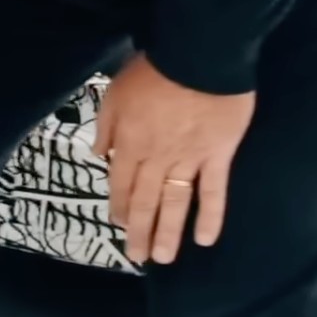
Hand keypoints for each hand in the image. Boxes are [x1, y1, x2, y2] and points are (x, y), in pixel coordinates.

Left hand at [92, 53, 254, 265]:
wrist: (199, 57)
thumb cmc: (154, 70)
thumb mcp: (115, 93)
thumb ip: (106, 127)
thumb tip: (98, 154)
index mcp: (130, 143)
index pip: (121, 183)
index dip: (120, 206)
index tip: (120, 225)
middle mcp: (156, 158)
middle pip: (145, 200)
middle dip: (139, 231)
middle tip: (137, 256)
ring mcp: (189, 160)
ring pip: (175, 203)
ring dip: (167, 233)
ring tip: (163, 258)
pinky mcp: (218, 156)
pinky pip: (214, 192)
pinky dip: (210, 217)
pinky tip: (205, 240)